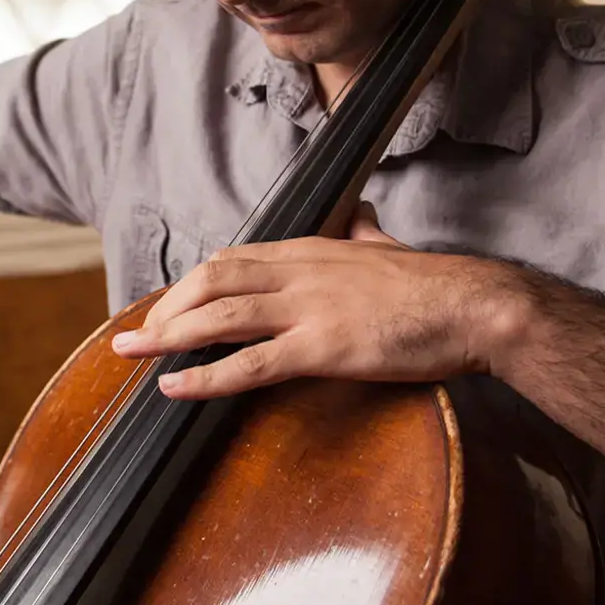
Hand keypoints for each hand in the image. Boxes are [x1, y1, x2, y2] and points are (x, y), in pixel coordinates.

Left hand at [108, 202, 521, 398]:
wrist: (474, 305)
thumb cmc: (435, 288)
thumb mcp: (387, 247)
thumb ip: (365, 233)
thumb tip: (363, 218)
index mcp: (311, 250)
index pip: (232, 259)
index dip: (191, 284)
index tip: (167, 305)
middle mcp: (299, 272)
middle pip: (211, 282)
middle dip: (166, 308)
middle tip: (137, 336)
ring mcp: (308, 309)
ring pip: (218, 317)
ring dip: (165, 336)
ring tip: (130, 354)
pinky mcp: (322, 348)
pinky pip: (250, 364)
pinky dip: (204, 377)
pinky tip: (172, 387)